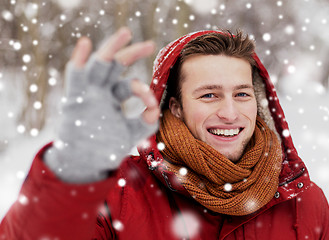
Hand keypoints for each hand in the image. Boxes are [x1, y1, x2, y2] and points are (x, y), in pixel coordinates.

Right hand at [45, 27, 159, 182]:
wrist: (84, 166)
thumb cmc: (107, 149)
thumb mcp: (131, 134)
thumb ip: (145, 123)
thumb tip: (156, 110)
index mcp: (113, 98)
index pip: (129, 85)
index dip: (143, 91)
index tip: (151, 105)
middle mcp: (101, 91)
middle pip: (115, 66)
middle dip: (132, 53)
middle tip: (150, 45)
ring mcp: (88, 93)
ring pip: (99, 64)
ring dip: (112, 48)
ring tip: (126, 33)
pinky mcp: (74, 99)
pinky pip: (75, 76)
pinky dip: (80, 59)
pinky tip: (86, 43)